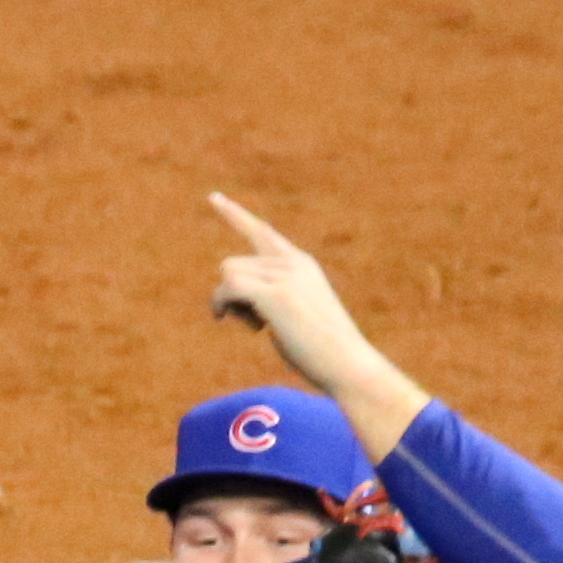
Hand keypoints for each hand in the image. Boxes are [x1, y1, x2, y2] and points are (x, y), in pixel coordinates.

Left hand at [207, 195, 382, 394]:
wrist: (349, 365)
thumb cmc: (324, 353)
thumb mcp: (298, 318)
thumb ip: (273, 300)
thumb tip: (237, 301)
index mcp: (301, 264)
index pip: (261, 232)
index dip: (235, 215)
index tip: (214, 198)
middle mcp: (293, 262)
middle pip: (234, 264)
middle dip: (233, 296)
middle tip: (255, 324)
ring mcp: (285, 276)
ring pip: (229, 274)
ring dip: (231, 304)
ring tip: (259, 327)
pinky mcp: (275, 294)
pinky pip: (228, 288)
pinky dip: (223, 306)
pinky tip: (242, 324)